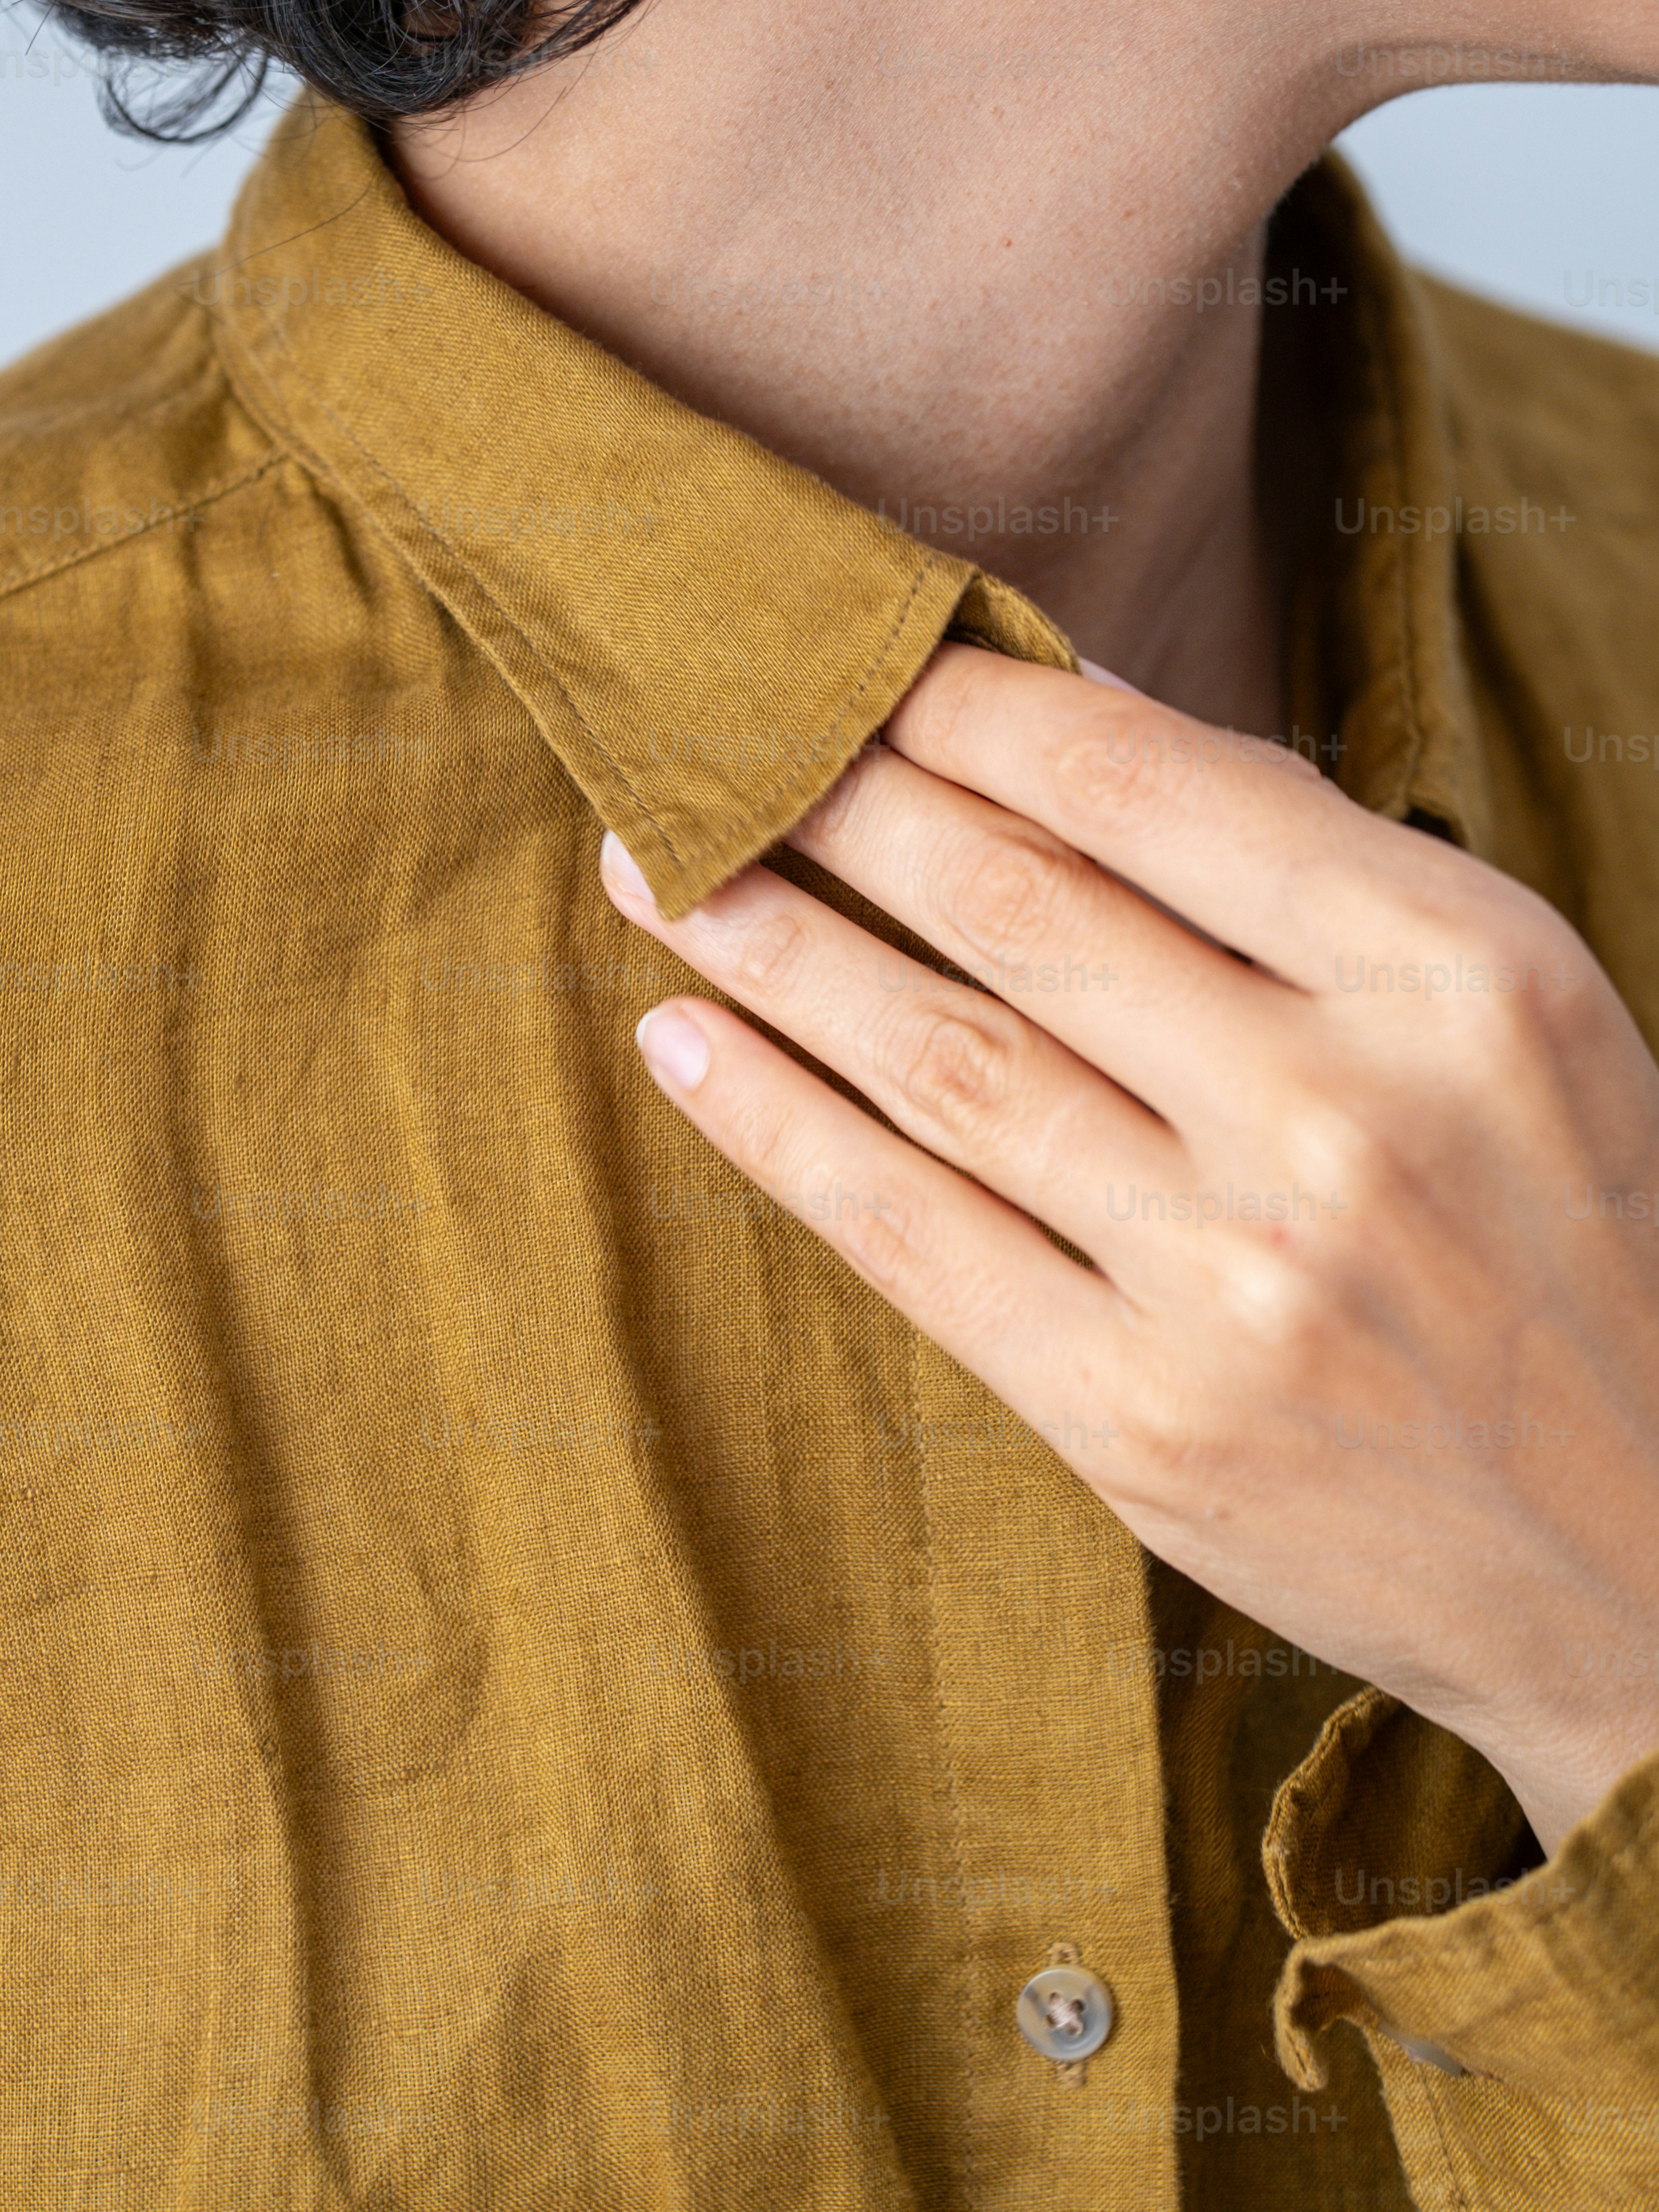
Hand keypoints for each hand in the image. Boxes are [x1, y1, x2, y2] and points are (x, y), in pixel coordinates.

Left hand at [599, 643, 1658, 1859]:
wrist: (1647, 1558)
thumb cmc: (1568, 1232)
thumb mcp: (1502, 1006)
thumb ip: (1301, 864)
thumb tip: (1071, 704)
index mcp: (1455, 973)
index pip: (1141, 784)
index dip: (958, 704)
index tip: (844, 653)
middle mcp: (1340, 1115)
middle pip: (1012, 904)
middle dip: (828, 798)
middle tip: (703, 734)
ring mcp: (1233, 1280)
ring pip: (936, 1060)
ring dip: (768, 947)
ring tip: (652, 866)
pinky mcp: (1141, 1424)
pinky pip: (914, 1238)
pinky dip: (779, 1128)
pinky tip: (684, 1041)